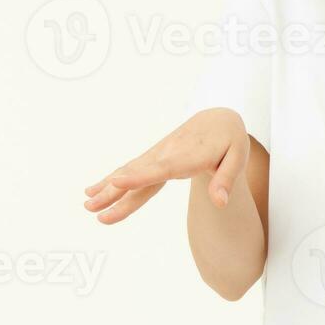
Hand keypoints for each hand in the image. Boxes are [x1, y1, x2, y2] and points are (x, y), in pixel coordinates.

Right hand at [82, 108, 248, 223]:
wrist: (218, 120)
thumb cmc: (230, 140)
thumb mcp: (238, 158)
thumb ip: (226, 180)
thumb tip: (219, 203)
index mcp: (190, 155)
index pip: (163, 168)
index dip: (140, 176)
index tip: (118, 182)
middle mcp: (168, 153)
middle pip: (139, 173)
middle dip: (114, 190)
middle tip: (92, 205)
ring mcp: (158, 155)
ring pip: (129, 172)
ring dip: (107, 187)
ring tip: (87, 203)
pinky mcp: (153, 158)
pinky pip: (130, 170)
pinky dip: (111, 180)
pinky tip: (93, 190)